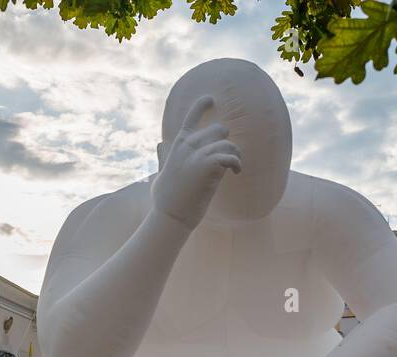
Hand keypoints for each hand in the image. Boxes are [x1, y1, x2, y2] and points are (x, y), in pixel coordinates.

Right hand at [151, 95, 242, 229]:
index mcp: (177, 145)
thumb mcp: (161, 172)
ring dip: (235, 155)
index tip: (210, 99)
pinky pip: (230, 155)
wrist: (169, 217)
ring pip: (227, 144)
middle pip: (218, 130)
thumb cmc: (165, 200)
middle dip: (226, 143)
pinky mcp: (205, 165)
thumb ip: (163, 157)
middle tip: (228, 160)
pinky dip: (237, 163)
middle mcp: (187, 146)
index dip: (201, 105)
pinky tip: (236, 172)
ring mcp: (196, 154)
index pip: (190, 118)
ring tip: (234, 169)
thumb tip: (160, 145)